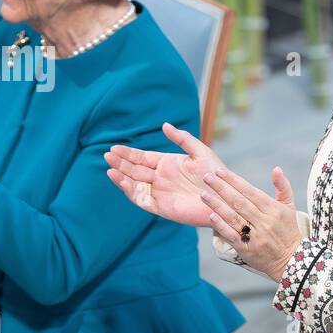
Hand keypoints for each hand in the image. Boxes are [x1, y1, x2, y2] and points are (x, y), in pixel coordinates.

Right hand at [104, 122, 227, 226]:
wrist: (224, 197)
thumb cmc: (216, 174)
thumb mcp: (200, 152)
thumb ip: (182, 138)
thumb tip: (164, 125)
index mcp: (167, 164)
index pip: (142, 158)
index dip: (128, 153)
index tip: (114, 147)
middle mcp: (160, 178)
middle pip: (134, 169)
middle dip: (120, 162)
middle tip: (107, 154)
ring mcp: (159, 192)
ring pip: (134, 183)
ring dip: (121, 175)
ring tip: (110, 167)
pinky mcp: (160, 207)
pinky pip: (140, 198)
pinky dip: (129, 190)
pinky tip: (121, 180)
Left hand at [201, 165, 300, 281]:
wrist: (292, 260)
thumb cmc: (289, 231)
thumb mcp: (290, 208)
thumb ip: (283, 187)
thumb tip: (276, 168)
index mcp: (273, 209)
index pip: (250, 191)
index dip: (234, 180)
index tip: (220, 171)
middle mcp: (264, 221)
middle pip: (239, 202)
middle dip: (221, 188)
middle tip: (206, 177)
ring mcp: (255, 236)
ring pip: (233, 217)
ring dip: (217, 204)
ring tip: (203, 194)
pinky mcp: (247, 249)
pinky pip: (232, 235)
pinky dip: (221, 225)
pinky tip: (211, 216)